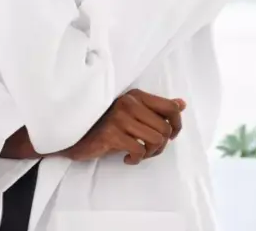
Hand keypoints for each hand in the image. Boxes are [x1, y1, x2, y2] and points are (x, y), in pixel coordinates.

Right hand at [63, 89, 185, 164]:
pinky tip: (126, 158)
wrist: (74, 135)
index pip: (171, 107)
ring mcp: (119, 117)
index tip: (169, 135)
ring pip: (156, 140)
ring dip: (150, 153)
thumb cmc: (105, 125)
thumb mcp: (132, 113)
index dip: (176, 125)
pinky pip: (139, 151)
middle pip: (165, 128)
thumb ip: (156, 108)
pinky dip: (136, 159)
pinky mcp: (111, 134)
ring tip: (138, 153)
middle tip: (148, 149)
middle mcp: (128, 103)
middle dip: (161, 145)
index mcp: (135, 96)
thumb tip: (181, 103)